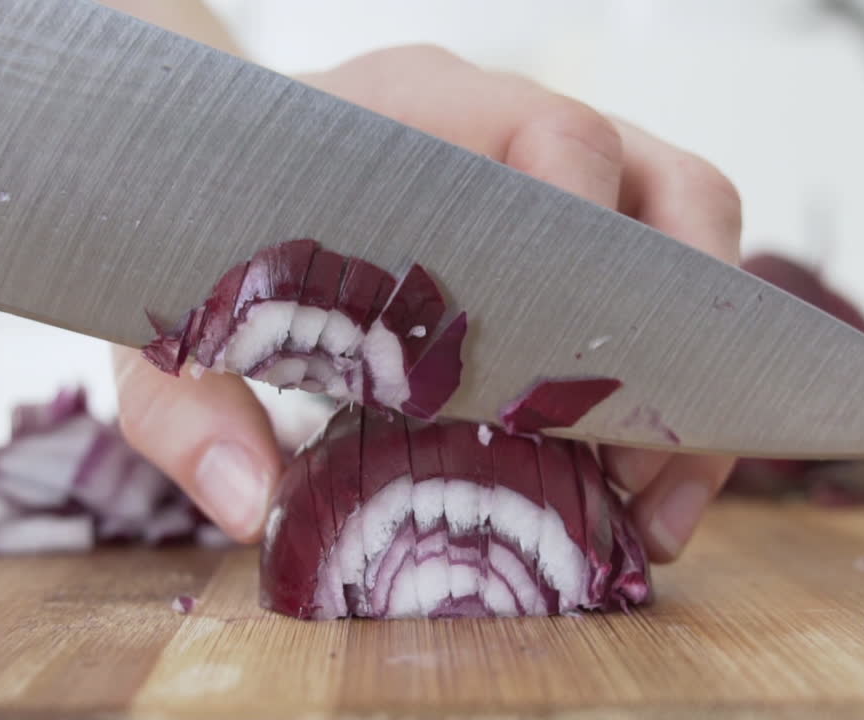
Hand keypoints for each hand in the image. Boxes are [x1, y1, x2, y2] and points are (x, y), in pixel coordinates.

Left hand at [115, 46, 741, 559]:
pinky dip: (670, 388)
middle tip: (638, 472)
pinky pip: (666, 285)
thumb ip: (184, 399)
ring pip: (686, 236)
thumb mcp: (171, 310)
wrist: (209, 152)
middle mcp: (505, 124)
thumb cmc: (203, 223)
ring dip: (692, 376)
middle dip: (677, 336)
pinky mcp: (569, 228)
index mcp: (412, 107)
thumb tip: (253, 504)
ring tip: (649, 504)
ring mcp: (551, 171)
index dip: (588, 246)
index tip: (572, 368)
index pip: (549, 136)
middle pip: (661, 184)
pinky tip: (634, 486)